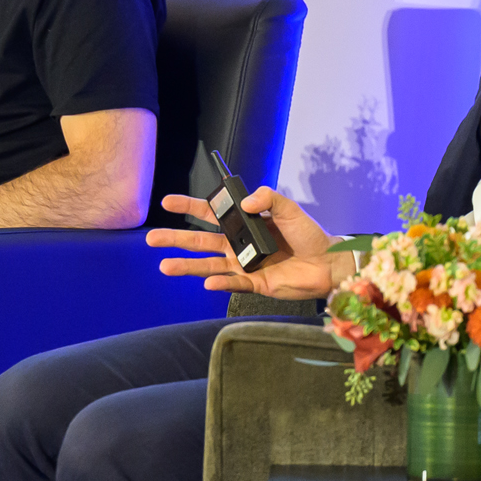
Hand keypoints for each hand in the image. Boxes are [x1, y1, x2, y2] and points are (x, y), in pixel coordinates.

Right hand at [145, 186, 354, 298]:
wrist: (328, 262)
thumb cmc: (308, 233)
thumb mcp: (288, 207)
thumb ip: (266, 197)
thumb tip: (243, 202)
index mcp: (242, 223)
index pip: (209, 213)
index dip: (188, 207)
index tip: (166, 202)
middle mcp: (237, 244)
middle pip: (200, 241)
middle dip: (175, 239)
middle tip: (152, 239)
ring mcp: (243, 264)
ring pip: (208, 265)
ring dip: (187, 266)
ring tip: (164, 266)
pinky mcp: (255, 282)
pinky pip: (233, 282)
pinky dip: (220, 282)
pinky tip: (208, 281)